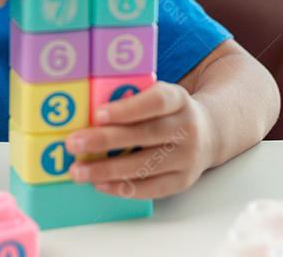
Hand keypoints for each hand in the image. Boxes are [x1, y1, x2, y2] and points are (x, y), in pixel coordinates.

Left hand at [64, 82, 216, 198]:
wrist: (208, 134)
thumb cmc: (168, 113)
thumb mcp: (159, 95)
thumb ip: (132, 99)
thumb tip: (87, 111)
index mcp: (178, 100)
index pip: (155, 102)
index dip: (127, 108)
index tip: (98, 113)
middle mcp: (187, 128)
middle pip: (144, 134)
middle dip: (105, 140)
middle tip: (74, 144)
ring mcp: (187, 157)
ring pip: (144, 165)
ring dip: (106, 170)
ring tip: (78, 171)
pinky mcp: (182, 181)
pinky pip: (149, 188)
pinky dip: (122, 187)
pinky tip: (99, 184)